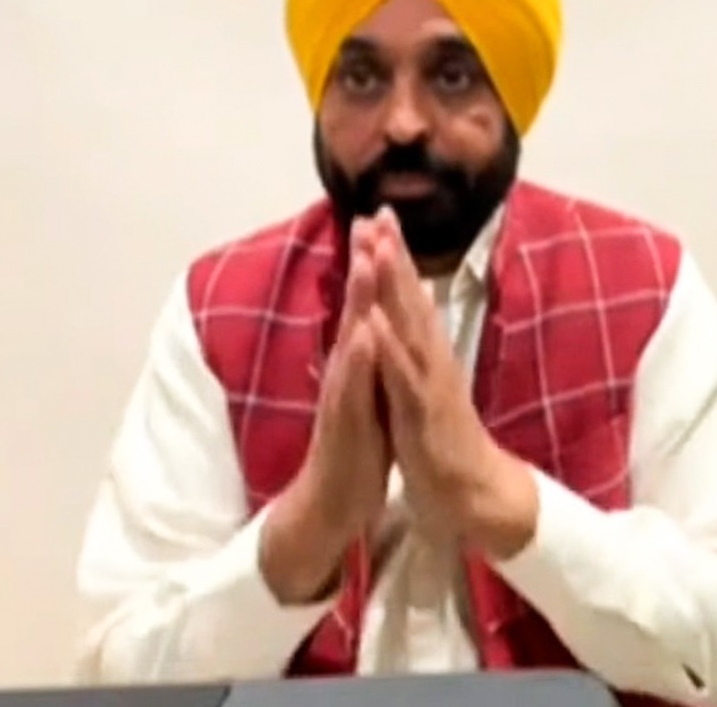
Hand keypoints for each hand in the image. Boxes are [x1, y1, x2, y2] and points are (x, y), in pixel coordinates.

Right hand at [259, 218, 390, 602]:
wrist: (335, 499)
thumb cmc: (359, 443)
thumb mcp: (371, 390)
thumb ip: (374, 353)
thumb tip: (380, 317)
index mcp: (359, 360)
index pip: (367, 302)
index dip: (375, 261)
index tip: (382, 219)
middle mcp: (347, 368)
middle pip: (355, 306)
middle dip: (364, 262)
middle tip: (369, 217)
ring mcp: (343, 393)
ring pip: (352, 338)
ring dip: (359, 299)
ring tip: (367, 259)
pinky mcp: (344, 422)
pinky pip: (352, 387)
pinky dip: (360, 360)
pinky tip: (367, 334)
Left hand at [365, 207, 538, 558]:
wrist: (472, 491)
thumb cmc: (443, 440)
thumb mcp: (424, 387)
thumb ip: (417, 352)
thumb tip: (412, 319)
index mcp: (428, 354)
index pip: (410, 297)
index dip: (396, 257)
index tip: (380, 217)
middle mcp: (432, 359)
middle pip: (412, 299)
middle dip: (396, 255)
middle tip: (381, 212)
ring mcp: (428, 382)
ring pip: (410, 327)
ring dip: (395, 288)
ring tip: (380, 248)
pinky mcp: (422, 411)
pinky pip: (402, 375)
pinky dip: (388, 345)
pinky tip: (374, 320)